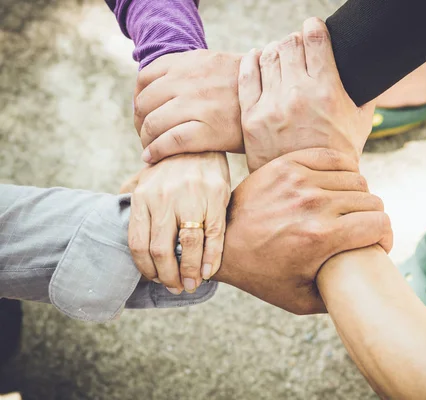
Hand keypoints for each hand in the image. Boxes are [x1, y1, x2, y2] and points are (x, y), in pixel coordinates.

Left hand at [128, 153, 229, 293]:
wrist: (198, 141)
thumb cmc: (170, 166)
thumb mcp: (144, 178)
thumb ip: (130, 195)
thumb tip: (113, 210)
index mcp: (143, 197)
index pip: (138, 244)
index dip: (146, 268)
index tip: (156, 279)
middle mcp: (164, 198)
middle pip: (162, 249)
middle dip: (168, 276)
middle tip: (175, 287)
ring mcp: (191, 198)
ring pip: (188, 245)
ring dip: (190, 272)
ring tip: (191, 284)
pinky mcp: (215, 197)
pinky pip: (213, 235)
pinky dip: (211, 258)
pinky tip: (208, 271)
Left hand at [134, 50, 243, 162]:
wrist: (280, 99)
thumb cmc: (248, 90)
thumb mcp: (218, 66)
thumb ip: (192, 72)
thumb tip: (166, 86)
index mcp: (190, 61)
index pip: (145, 78)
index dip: (139, 98)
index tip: (144, 113)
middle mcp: (189, 79)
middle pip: (145, 103)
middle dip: (140, 122)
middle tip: (146, 136)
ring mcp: (198, 104)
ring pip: (153, 123)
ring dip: (146, 139)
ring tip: (150, 148)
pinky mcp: (208, 130)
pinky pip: (169, 142)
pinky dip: (155, 151)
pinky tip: (152, 158)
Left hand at [213, 148, 391, 314]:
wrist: (223, 244)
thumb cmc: (263, 274)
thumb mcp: (301, 299)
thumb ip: (339, 297)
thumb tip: (366, 288)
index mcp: (321, 237)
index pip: (380, 224)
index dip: (386, 237)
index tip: (377, 244)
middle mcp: (314, 204)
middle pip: (371, 201)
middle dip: (373, 219)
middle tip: (362, 229)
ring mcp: (300, 180)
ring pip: (356, 179)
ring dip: (358, 196)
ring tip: (348, 209)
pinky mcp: (288, 164)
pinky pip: (334, 158)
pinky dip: (343, 170)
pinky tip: (337, 186)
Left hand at [238, 18, 374, 171]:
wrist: (310, 191)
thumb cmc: (340, 155)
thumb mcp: (361, 122)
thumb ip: (364, 91)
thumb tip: (368, 68)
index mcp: (327, 91)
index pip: (315, 39)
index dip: (313, 27)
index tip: (313, 27)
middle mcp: (297, 94)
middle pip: (289, 44)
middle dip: (295, 40)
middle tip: (298, 48)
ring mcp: (271, 106)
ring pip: (268, 56)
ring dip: (276, 50)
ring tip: (281, 57)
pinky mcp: (251, 119)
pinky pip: (246, 76)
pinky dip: (251, 61)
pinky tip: (257, 58)